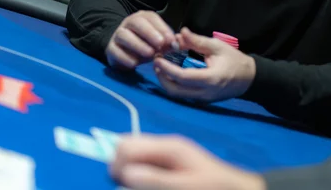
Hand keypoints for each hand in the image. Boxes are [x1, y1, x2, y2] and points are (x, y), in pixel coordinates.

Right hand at [106, 11, 176, 70]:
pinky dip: (124, 57)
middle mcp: (129, 23)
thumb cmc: (145, 44)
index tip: (171, 40)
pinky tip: (135, 63)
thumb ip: (168, 42)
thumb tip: (177, 44)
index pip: (151, 18)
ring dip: (138, 44)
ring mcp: (118, 35)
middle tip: (160, 44)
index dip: (162, 28)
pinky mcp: (110, 48)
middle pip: (136, 23)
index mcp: (142, 18)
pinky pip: (115, 51)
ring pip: (124, 35)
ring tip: (150, 54)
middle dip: (149, 33)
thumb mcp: (159, 42)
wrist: (123, 51)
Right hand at [110, 134, 265, 189]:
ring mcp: (166, 156)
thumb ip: (156, 180)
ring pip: (134, 160)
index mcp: (167, 146)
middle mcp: (164, 147)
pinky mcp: (169, 166)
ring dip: (131, 175)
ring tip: (141, 188)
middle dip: (121, 169)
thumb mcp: (186, 187)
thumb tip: (124, 174)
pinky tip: (151, 186)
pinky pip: (145, 168)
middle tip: (130, 188)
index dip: (116, 164)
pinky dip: (142, 177)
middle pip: (127, 150)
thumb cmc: (214, 188)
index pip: (126, 145)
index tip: (119, 184)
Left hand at [153, 28, 254, 101]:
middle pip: (176, 90)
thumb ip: (197, 41)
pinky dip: (174, 85)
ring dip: (166, 82)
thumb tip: (181, 33)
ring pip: (178, 95)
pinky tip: (171, 73)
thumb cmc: (234, 60)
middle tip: (156, 62)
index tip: (157, 58)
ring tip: (161, 67)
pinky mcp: (202, 101)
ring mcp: (203, 100)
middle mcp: (205, 93)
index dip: (167, 69)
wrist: (249, 79)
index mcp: (210, 79)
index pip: (182, 77)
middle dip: (162, 77)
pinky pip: (184, 95)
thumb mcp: (217, 46)